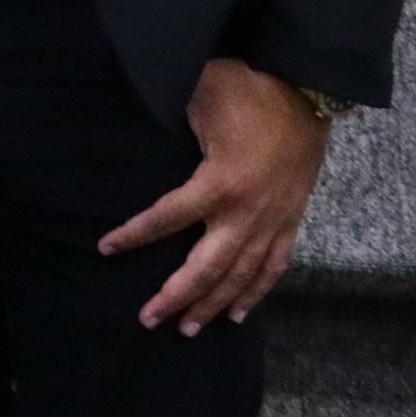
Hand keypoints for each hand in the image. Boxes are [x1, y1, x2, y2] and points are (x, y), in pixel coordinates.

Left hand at [100, 56, 330, 334]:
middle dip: (177, 296)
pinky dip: (257, 292)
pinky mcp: (293, 219)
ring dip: (214, 304)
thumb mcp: (198, 95)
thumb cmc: (247, 88)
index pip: (166, 218)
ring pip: (242, 276)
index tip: (106, 248)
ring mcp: (273, 220)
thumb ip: (169, 117)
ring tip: (188, 328)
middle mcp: (247, 212)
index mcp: (219, 183)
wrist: (309, 89)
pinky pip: (274, 266)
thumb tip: (139, 123)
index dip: (134, 235)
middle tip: (149, 319)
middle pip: (207, 267)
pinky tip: (239, 314)